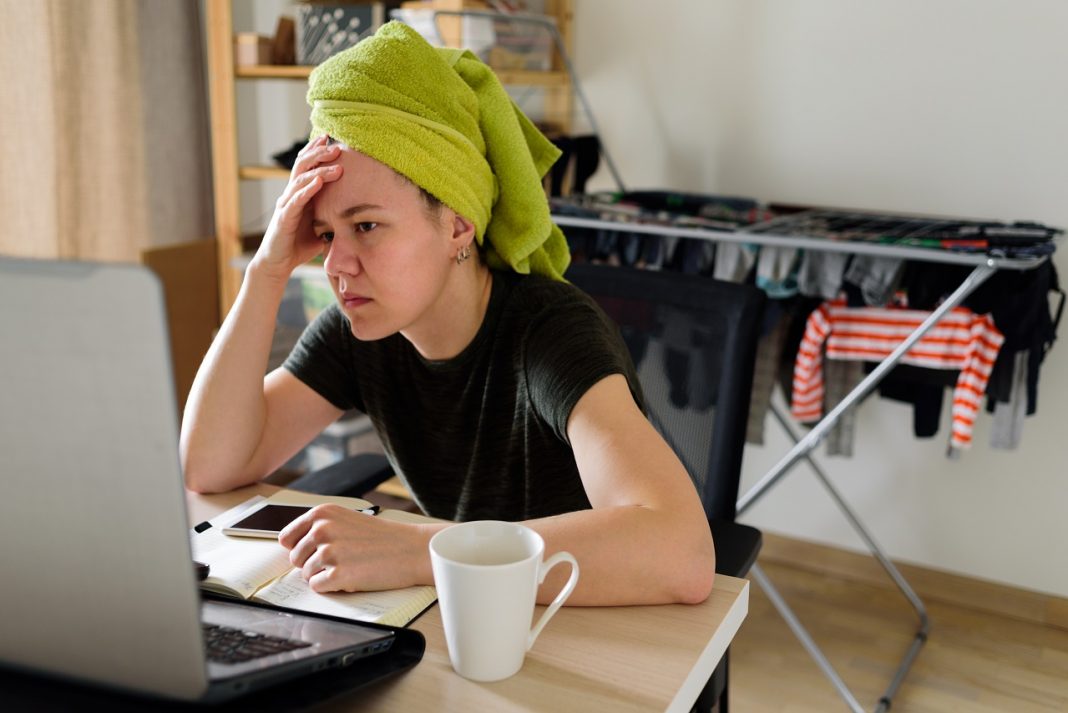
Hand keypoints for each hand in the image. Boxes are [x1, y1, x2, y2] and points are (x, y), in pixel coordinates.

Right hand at [250, 135, 343, 281]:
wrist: (278, 264)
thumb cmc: (298, 245)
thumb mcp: (322, 227)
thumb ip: (334, 216)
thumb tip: (358, 214)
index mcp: (300, 195)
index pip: (307, 167)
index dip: (317, 152)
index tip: (332, 139)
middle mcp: (290, 195)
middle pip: (302, 167)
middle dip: (319, 154)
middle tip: (336, 146)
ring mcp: (286, 206)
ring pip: (300, 180)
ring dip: (318, 170)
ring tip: (336, 164)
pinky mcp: (283, 219)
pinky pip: (295, 201)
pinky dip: (307, 190)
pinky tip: (318, 182)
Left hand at [278, 504, 432, 592]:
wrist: (411, 549)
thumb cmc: (382, 537)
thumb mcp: (347, 519)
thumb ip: (320, 528)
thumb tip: (293, 548)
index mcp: (322, 513)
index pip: (286, 537)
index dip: (298, 548)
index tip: (309, 552)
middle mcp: (322, 529)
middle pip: (295, 558)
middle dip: (311, 564)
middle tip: (338, 561)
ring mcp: (329, 552)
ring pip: (305, 575)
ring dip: (323, 575)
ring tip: (348, 567)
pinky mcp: (338, 575)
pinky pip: (317, 587)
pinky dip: (331, 587)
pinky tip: (349, 577)